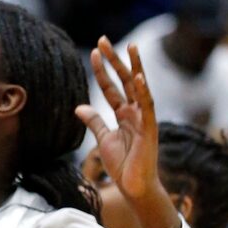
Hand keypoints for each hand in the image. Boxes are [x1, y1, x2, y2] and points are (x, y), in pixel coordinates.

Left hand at [78, 37, 170, 216]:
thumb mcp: (104, 139)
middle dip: (115, 60)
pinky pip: (147, 107)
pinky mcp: (149, 129)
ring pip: (139, 88)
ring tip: (129, 47)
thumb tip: (79, 107)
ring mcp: (144, 119)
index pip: (112, 87)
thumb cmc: (123, 165)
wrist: (134, 187)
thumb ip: (94, 121)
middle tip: (103, 40)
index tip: (94, 52)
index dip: (103, 70)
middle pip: (124, 80)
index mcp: (124, 113)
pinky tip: (138, 77)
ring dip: (134, 67)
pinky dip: (143, 92)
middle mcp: (135, 112)